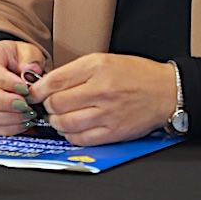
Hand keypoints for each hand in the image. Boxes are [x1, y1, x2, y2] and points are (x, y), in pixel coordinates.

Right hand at [0, 39, 47, 135]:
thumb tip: (30, 71)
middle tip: (26, 104)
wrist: (16, 67)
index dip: (6, 82)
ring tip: (27, 114)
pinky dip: (8, 128)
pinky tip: (23, 122)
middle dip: (6, 103)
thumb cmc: (20, 59)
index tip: (24, 88)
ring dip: (8, 117)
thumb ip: (31, 59)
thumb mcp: (29, 52)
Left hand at [29, 53, 177, 145]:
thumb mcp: (103, 60)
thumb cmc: (135, 74)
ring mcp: (107, 114)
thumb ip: (75, 71)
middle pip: (57, 104)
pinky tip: (72, 128)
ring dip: (56, 122)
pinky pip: (81, 139)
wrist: (166, 91)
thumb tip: (47, 84)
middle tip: (49, 105)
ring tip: (59, 117)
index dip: (38, 89)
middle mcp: (101, 90)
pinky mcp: (114, 132)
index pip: (54, 81)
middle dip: (47, 106)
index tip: (34, 92)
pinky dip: (71, 135)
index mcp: (96, 67)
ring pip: (65, 123)